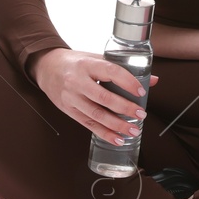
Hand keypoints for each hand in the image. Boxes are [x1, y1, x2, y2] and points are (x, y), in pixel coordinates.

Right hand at [31, 48, 159, 145]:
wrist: (46, 67)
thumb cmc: (75, 62)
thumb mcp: (96, 59)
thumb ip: (122, 69)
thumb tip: (152, 80)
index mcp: (87, 64)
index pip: (110, 72)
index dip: (126, 82)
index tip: (141, 91)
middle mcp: (77, 81)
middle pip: (103, 97)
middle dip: (124, 108)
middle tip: (141, 114)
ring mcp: (71, 97)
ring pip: (96, 114)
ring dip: (116, 125)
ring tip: (133, 130)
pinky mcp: (68, 110)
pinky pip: (88, 124)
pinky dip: (104, 133)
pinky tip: (117, 139)